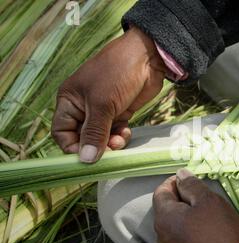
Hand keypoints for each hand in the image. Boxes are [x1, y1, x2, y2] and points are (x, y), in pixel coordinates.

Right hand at [52, 26, 165, 162]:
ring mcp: (102, 110)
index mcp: (69, 101)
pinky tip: (125, 132)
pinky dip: (120, 136)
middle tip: (108, 153)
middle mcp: (83, 107)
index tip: (86, 158)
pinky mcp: (119, 112)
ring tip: (119, 141)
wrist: (147, 57)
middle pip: (83, 138)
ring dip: (110, 143)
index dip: (72, 147)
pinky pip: (115, 132)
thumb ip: (94, 133)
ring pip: (101, 137)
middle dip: (95, 147)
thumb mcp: (102, 104)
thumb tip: (86, 159)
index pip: (62, 132)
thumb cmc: (117, 73)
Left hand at [153, 169, 238, 242]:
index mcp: (164, 219)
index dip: (173, 182)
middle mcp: (161, 238)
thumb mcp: (209, 200)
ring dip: (184, 220)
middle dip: (180, 201)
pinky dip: (189, 236)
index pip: (160, 193)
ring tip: (205, 218)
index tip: (188, 179)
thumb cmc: (221, 232)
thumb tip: (180, 174)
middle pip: (165, 211)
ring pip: (173, 229)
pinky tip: (206, 236)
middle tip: (200, 198)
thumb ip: (191, 185)